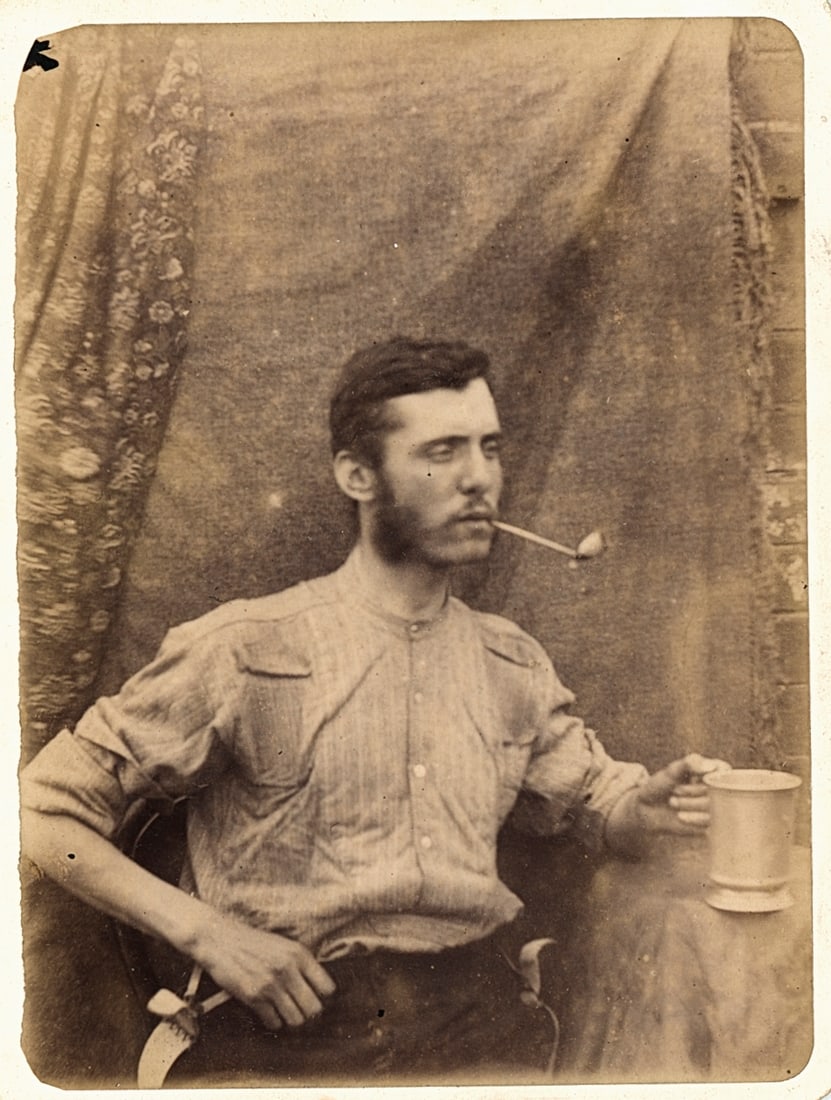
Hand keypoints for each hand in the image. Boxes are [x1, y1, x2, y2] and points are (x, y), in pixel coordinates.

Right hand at [195, 914, 335, 1030]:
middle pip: (314, 1009)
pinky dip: (273, 1022)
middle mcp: (288, 969)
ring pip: (296, 1020)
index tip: (314, 997)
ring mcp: (271, 984)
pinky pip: (274, 1023)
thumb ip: (301, 963)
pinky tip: (269, 1012)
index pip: (327, 988)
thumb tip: (318, 987)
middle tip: (300, 1009)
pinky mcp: (253, 997)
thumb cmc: (252, 942)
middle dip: (309, 1013)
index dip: (322, 997)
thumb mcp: (283, 945)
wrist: (220, 940)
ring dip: (291, 1020)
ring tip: (285, 1012)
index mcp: (299, 954)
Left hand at [637, 752, 730, 834]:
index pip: (724, 769)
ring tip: (672, 802)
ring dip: (691, 804)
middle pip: (717, 790)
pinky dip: (694, 819)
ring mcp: (714, 808)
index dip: (712, 774)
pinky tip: (680, 816)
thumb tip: (711, 765)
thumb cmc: (661, 785)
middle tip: (674, 791)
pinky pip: (711, 823)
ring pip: (715, 807)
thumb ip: (690, 763)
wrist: (648, 809)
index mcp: (709, 772)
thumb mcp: (672, 771)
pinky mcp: (710, 824)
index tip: (693, 777)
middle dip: (693, 791)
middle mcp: (715, 790)